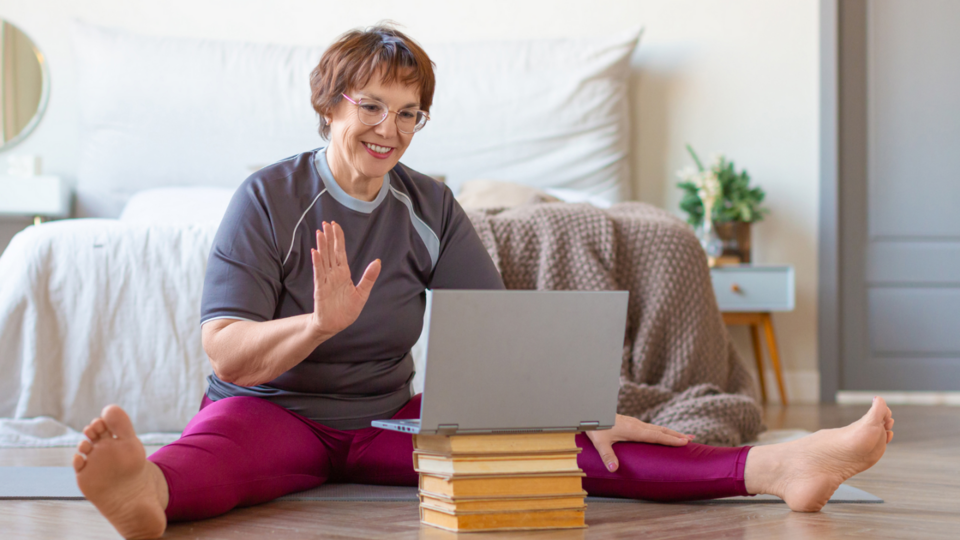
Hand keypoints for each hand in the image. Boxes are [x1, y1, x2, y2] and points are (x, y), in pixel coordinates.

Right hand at [310, 221, 380, 336]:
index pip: (340, 252)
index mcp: (343, 273)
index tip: (335, 225)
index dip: (338, 239)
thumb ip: (369, 278)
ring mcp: (325, 280)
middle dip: (329, 237)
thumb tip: (378, 261)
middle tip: (326, 223)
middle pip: (330, 252)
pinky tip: (315, 252)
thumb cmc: (347, 310)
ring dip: (322, 246)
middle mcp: (333, 274)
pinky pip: (318, 273)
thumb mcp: (362, 293)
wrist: (335, 326)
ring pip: (323, 259)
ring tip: (320, 232)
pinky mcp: (320, 289)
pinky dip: (317, 262)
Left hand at [585, 414, 694, 471]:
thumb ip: (607, 456)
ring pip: (657, 428)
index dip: (671, 439)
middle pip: (661, 430)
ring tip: (684, 436)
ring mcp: (635, 423)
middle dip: (677, 435)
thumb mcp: (600, 443)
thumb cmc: (595, 427)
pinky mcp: (631, 423)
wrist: (591, 410)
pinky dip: (661, 431)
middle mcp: (637, 425)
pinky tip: (662, 434)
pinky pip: (651, 428)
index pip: (657, 436)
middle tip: (692, 438)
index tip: (685, 442)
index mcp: (634, 430)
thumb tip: (614, 469)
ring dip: (671, 432)